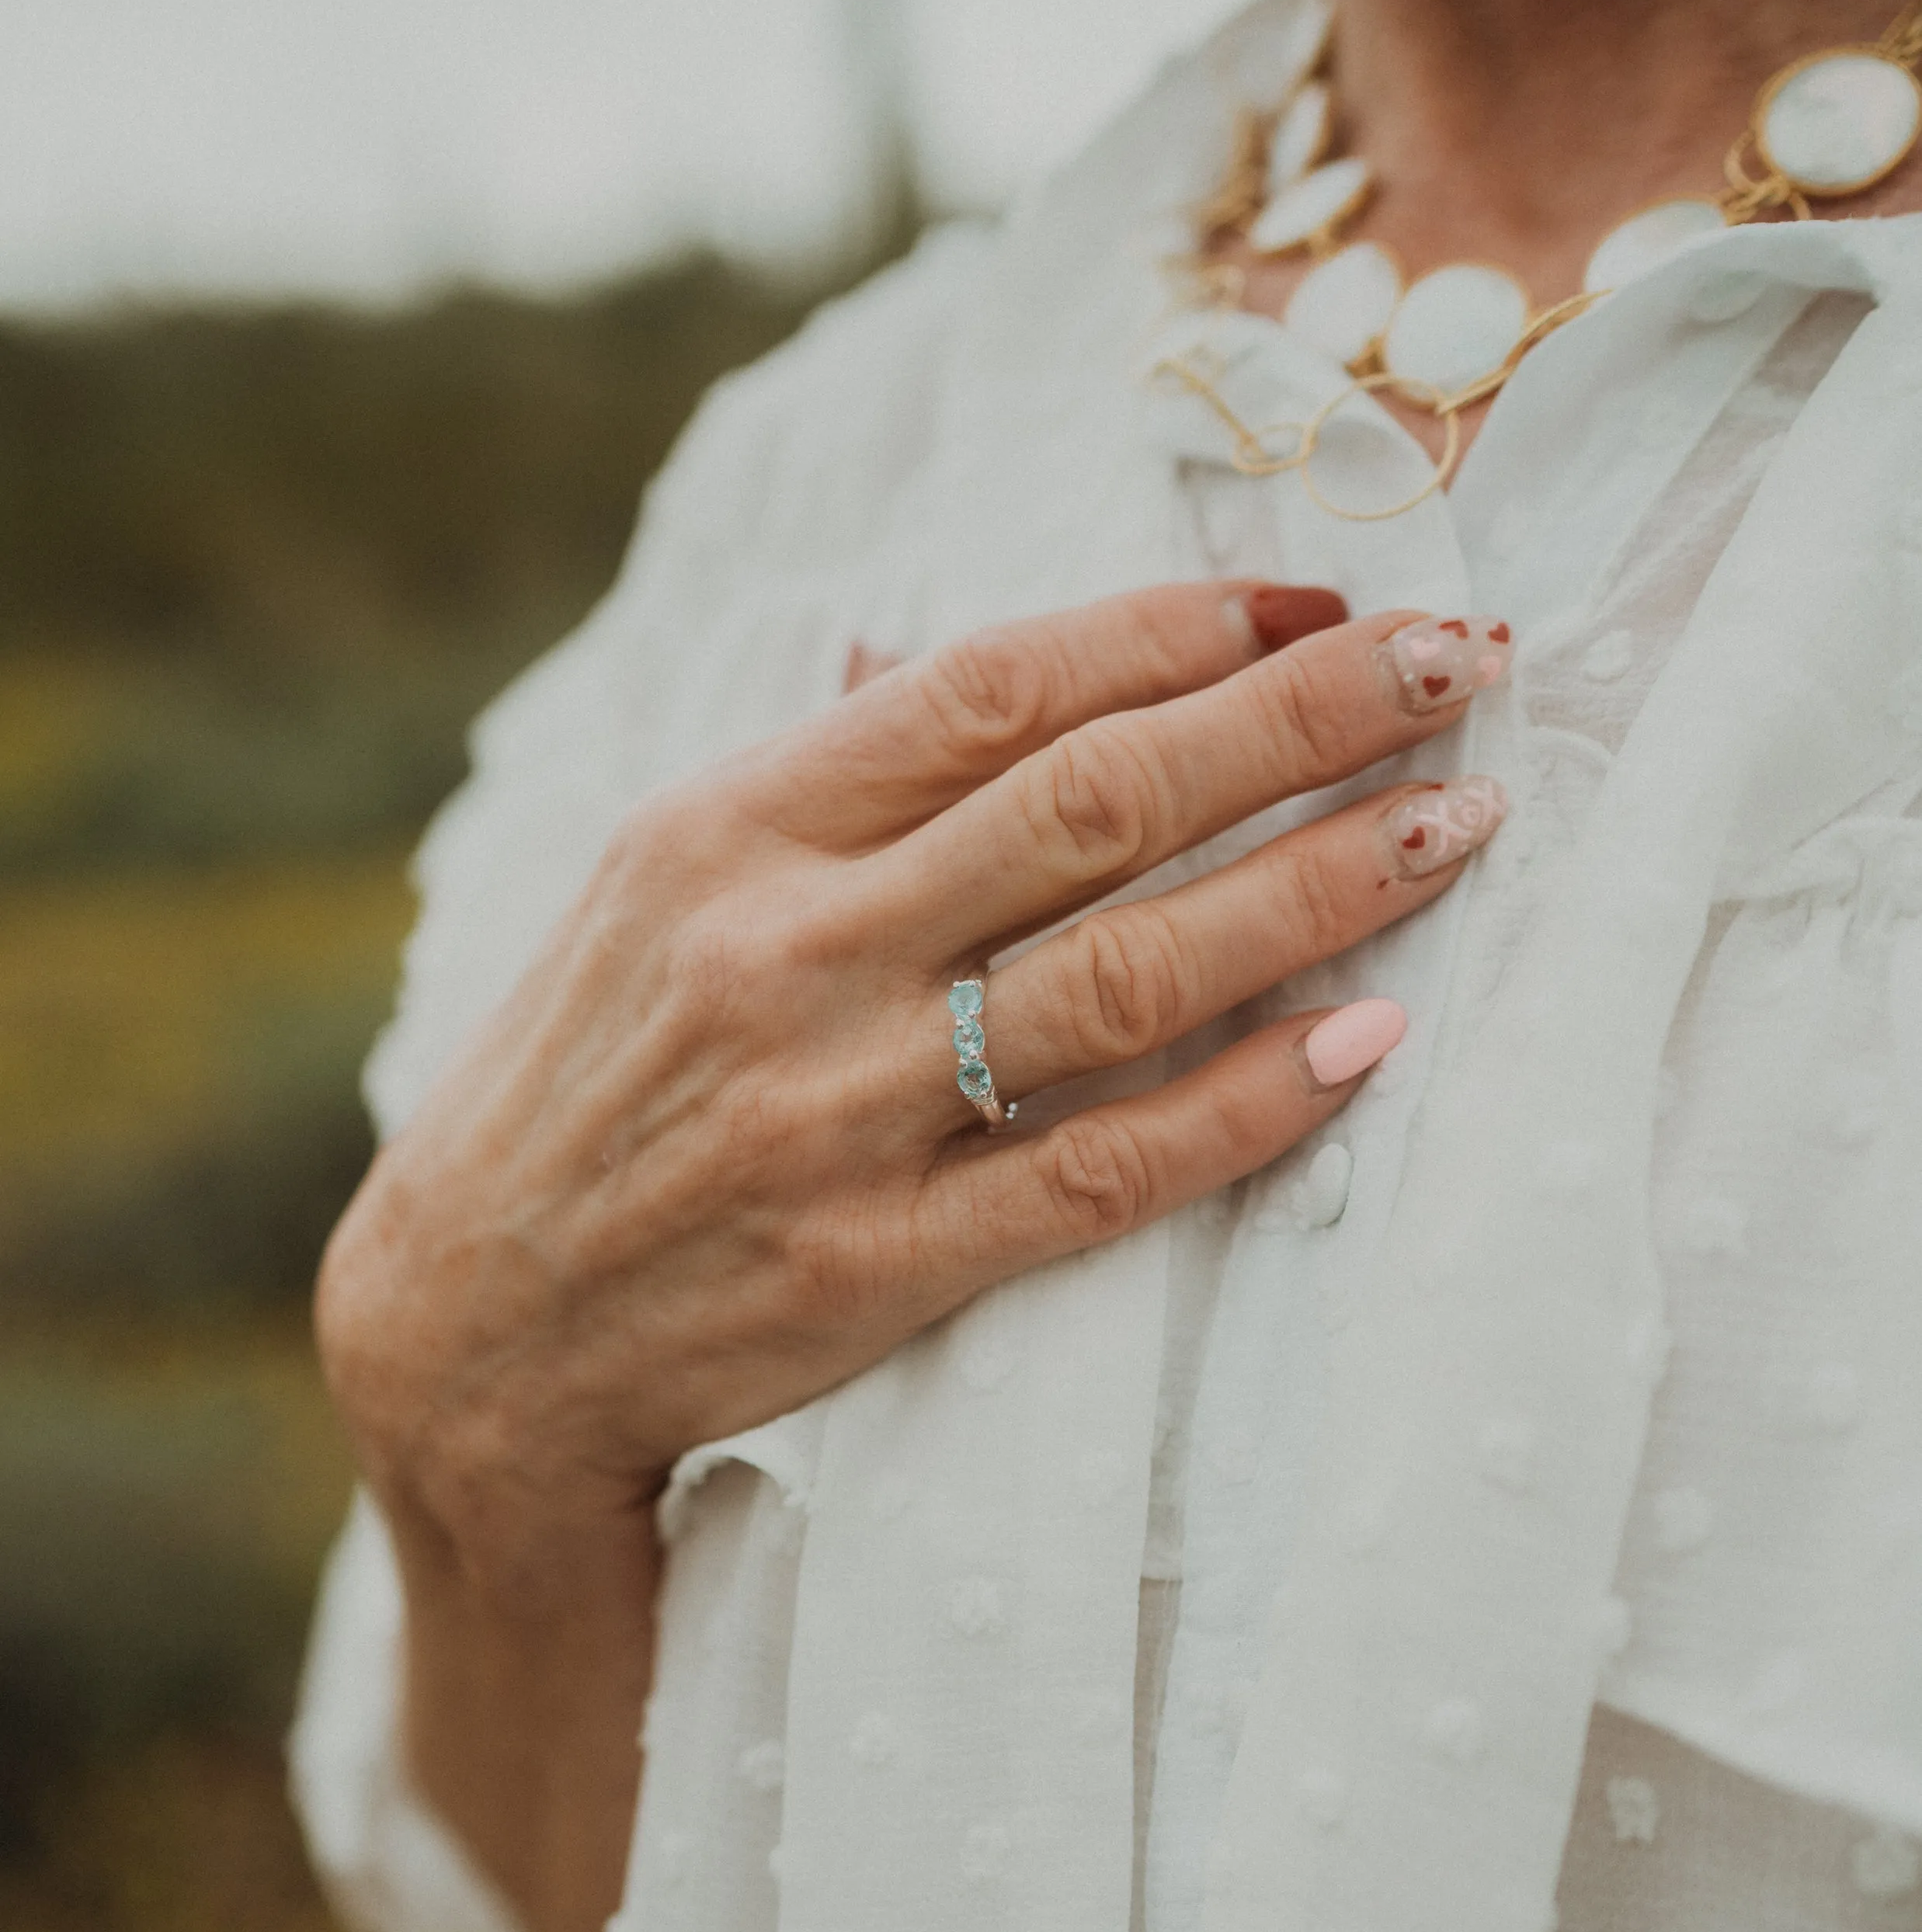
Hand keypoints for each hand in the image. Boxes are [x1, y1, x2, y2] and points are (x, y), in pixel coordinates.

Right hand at [317, 582, 1509, 1588]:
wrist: (472, 1333)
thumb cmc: (583, 1078)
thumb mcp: (653, 884)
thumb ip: (811, 773)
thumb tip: (934, 647)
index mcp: (728, 825)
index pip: (996, 683)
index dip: (1179, 627)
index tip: (1314, 599)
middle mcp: (786, 949)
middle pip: (1096, 798)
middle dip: (1300, 717)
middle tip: (1453, 662)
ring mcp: (834, 1111)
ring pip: (1127, 971)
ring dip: (1316, 887)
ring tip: (1459, 822)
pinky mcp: (876, 1264)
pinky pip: (1100, 1172)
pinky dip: (1244, 1105)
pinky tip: (1366, 1043)